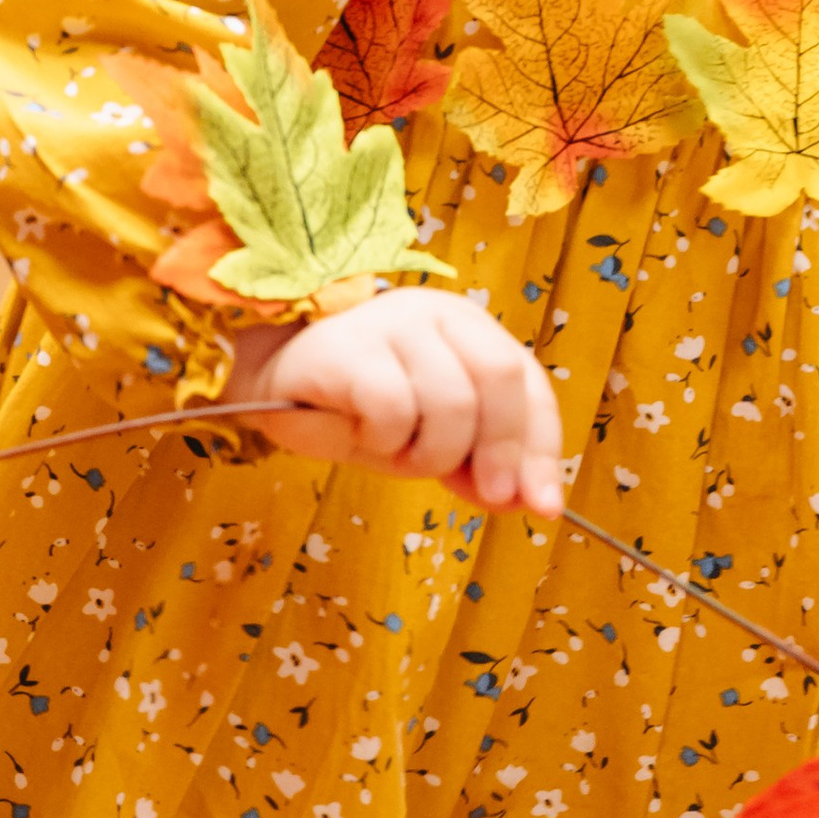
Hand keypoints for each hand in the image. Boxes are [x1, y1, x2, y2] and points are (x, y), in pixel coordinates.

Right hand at [219, 288, 566, 520]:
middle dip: (502, 450)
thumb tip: (528, 500)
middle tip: (486, 495)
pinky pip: (393, 409)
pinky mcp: (351, 347)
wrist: (275, 385)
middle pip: (501, 379)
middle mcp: (439, 312)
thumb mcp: (433, 440)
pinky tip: (361, 432)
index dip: (542, 448)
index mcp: (471, 328)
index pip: (529, 383)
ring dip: (429, 452)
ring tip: (395, 451)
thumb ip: (481, 463)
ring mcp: (394, 323)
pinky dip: (384, 440)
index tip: (543, 505)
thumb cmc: (360, 409)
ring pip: (451, 402)